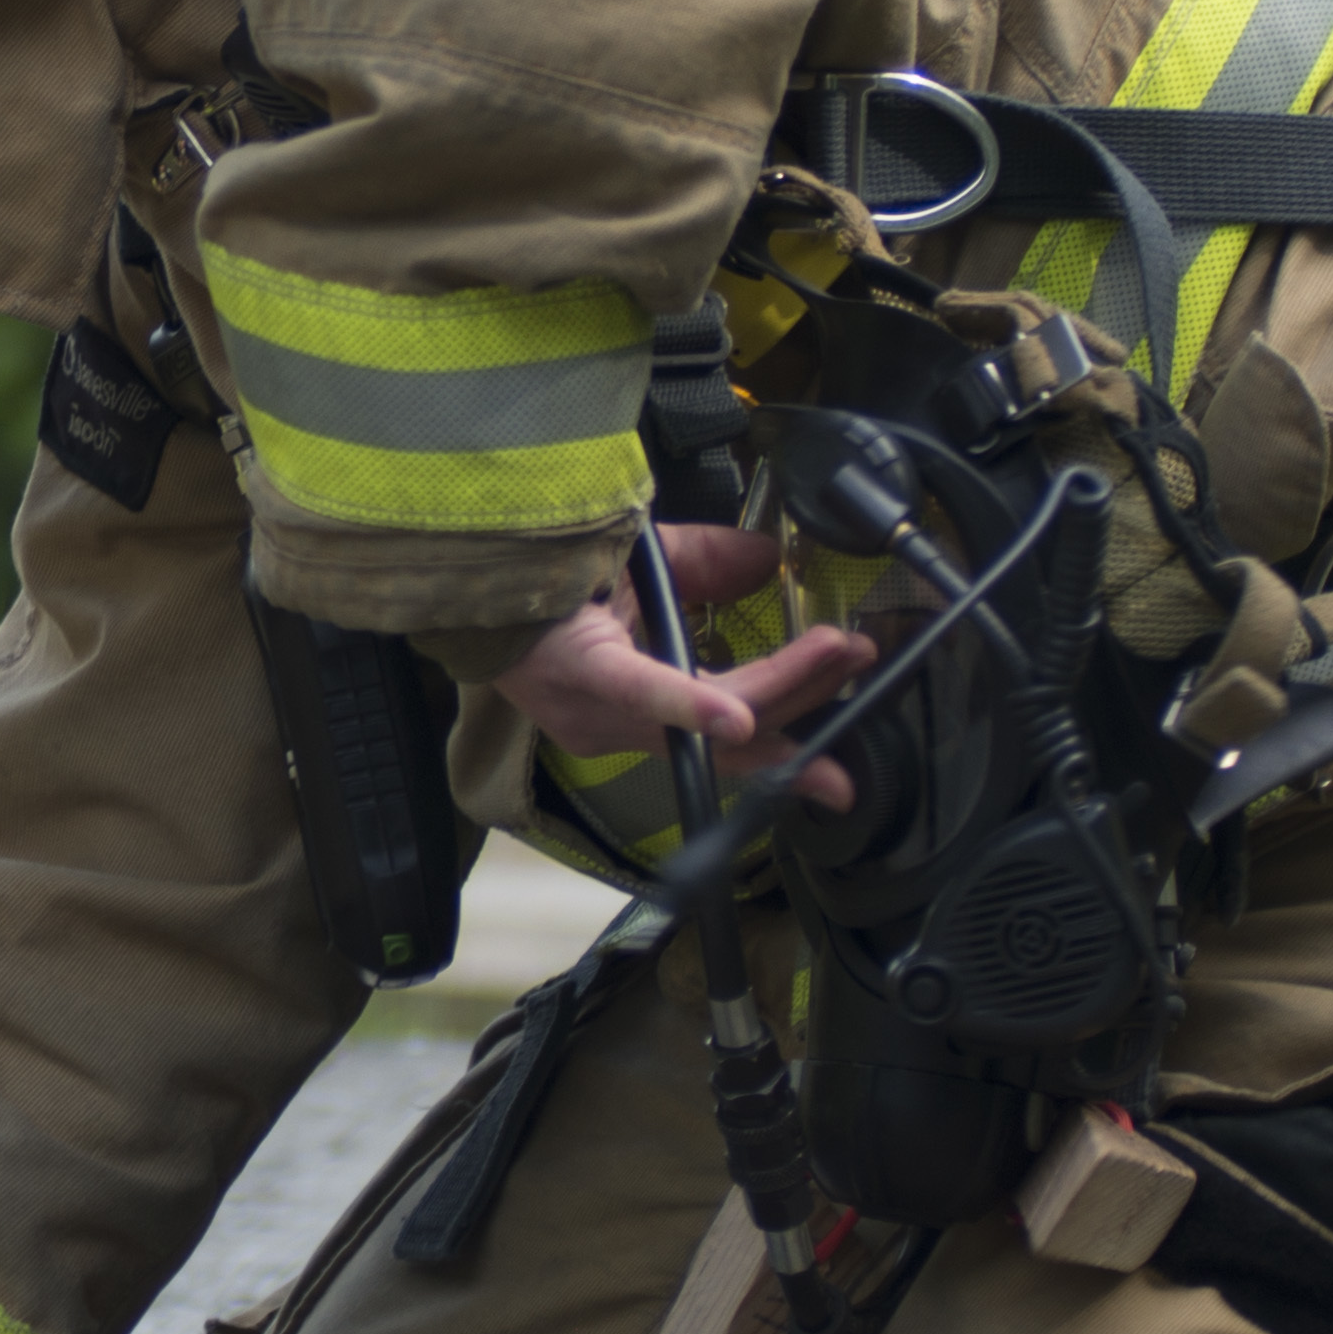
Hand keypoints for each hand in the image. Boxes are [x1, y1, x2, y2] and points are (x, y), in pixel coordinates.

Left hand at [495, 527, 875, 811]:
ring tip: (834, 656)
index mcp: (643, 706)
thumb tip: (771, 560)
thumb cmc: (550, 583)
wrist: (474, 570)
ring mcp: (605, 706)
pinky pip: (643, 693)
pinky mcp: (585, 675)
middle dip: (808, 696)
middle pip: (734, 732)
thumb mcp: (650, 571)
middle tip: (858, 659)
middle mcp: (626, 724)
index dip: (791, 756)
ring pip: (709, 716)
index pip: (730, 742)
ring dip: (783, 685)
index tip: (840, 773)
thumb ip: (713, 567)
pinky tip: (735, 718)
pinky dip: (692, 706)